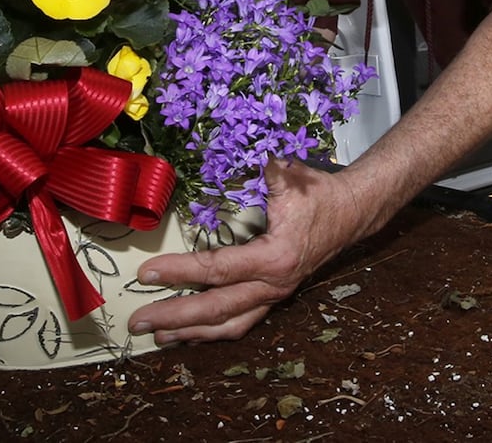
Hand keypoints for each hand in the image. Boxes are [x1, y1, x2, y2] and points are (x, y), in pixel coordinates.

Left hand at [128, 159, 368, 343]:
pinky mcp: (275, 296)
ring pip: (229, 325)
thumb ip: (267, 170)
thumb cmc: (320, 195)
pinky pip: (241, 322)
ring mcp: (275, 295)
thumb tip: (245, 155)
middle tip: (138, 321)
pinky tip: (192, 331)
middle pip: (216, 309)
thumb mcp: (293, 177)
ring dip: (191, 333)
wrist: (353, 212)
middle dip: (175, 318)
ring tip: (158, 336)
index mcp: (274, 258)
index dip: (180, 271)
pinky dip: (213, 329)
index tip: (147, 272)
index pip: (217, 269)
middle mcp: (273, 284)